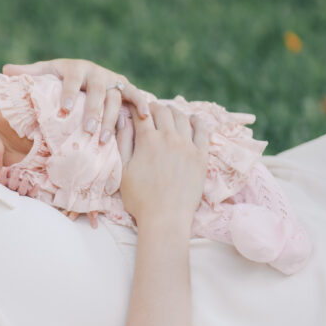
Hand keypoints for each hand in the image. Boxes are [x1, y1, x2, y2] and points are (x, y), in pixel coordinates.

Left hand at [2, 58, 150, 140]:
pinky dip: (141, 104)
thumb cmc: (60, 77)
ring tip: (104, 139)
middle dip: (92, 110)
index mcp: (74, 68)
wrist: (86, 72)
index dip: (68, 92)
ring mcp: (112, 80)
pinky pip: (135, 96)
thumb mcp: (45, 74)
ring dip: (111, 118)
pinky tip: (146, 116)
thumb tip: (4, 70)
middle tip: (87, 129)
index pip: (71, 80)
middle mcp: (96, 73)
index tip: (63, 108)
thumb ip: (27, 74)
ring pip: (115, 98)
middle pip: (96, 91)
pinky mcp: (125, 88)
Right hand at [119, 104, 210, 228]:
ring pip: (182, 117)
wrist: (166, 218)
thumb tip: (123, 119)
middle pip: (163, 112)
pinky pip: (202, 131)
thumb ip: (123, 142)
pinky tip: (194, 119)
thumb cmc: (139, 199)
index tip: (134, 110)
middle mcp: (169, 138)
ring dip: (174, 112)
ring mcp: (187, 146)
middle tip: (151, 111)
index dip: (136, 109)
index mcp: (147, 140)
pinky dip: (197, 121)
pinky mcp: (201, 156)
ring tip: (169, 113)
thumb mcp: (123, 171)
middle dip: (154, 108)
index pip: (141, 115)